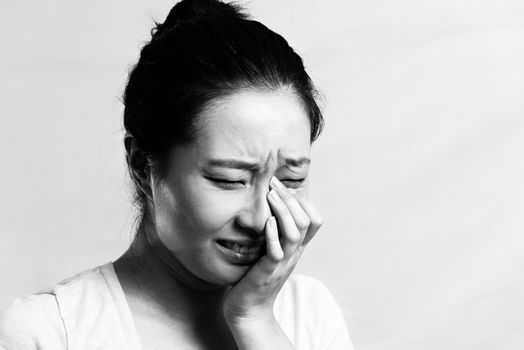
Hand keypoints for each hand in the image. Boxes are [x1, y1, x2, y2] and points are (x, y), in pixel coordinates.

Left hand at [222, 176, 322, 324]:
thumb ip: (275, 234)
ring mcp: (281, 263)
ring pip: (294, 233)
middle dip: (290, 198)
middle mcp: (293, 254)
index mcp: (295, 248)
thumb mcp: (271, 252)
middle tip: (274, 183)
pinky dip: (273, 235)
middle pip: (305, 221)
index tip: (284, 187)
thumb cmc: (255, 278)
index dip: (304, 201)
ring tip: (270, 195)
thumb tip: (271, 209)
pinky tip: (267, 222)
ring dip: (283, 211)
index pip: (315, 221)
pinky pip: (276, 252)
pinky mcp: (267, 273)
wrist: (249, 311)